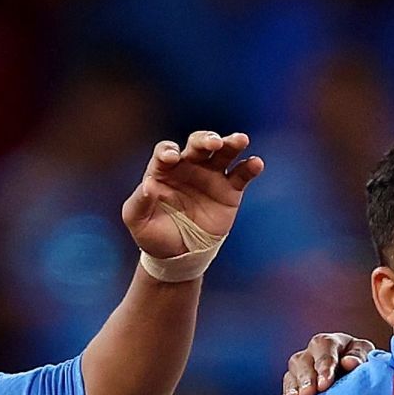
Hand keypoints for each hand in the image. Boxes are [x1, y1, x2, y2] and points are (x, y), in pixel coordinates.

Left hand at [122, 131, 263, 259]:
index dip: (168, 151)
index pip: (166, 151)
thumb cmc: (153, 234)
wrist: (177, 255)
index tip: (171, 158)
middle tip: (213, 143)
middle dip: (205, 139)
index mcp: (164, 170)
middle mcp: (188, 167)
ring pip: (223, 153)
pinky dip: (250, 167)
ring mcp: (210, 177)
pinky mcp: (229, 191)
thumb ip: (140, 201)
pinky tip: (256, 163)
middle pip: (198, 144)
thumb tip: (149, 185)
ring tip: (241, 140)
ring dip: (232, 143)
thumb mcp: (137, 220)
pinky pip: (241, 175)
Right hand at [275, 332, 378, 394]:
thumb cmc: (365, 367)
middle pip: (302, 361)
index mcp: (331, 342)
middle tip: (308, 394)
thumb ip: (360, 358)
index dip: (323, 365)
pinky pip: (284, 393)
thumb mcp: (367, 358)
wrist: (360, 381)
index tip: (325, 383)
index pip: (323, 348)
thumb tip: (349, 362)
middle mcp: (311, 354)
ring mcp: (300, 371)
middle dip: (305, 379)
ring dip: (292, 390)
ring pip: (290, 376)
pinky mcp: (294, 389)